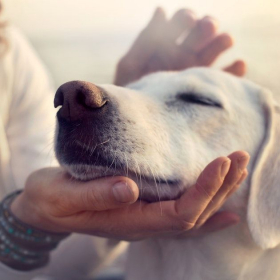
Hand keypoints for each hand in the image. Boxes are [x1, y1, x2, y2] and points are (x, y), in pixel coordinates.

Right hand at [11, 151, 248, 240]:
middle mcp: (142, 224)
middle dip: (220, 187)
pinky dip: (206, 210)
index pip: (179, 213)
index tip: (221, 163)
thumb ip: (96, 194)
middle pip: (194, 214)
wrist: (44, 206)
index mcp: (127, 222)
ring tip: (237, 170)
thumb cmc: (52, 199)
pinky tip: (226, 209)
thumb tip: (129, 188)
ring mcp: (144, 219)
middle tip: (238, 158)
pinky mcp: (142, 208)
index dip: (204, 190)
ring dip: (218, 193)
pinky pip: (182, 215)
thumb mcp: (64, 196)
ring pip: (192, 214)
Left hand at [114, 8, 245, 85]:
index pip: (181, 23)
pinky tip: (239, 64)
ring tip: (225, 40)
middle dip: (206, 27)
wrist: (139, 121)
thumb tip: (161, 10)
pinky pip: (225, 79)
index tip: (189, 20)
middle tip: (208, 27)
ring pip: (215, 51)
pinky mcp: (207, 89)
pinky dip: (234, 71)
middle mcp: (184, 55)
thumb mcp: (131, 66)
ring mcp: (197, 71)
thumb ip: (145, 41)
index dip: (186, 18)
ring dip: (222, 42)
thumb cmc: (130, 93)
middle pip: (201, 33)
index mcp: (166, 45)